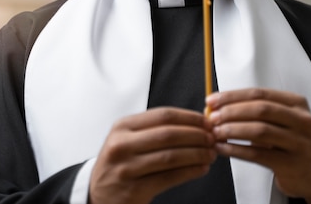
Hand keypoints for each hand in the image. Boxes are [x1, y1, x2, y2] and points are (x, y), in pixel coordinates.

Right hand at [89, 107, 216, 203]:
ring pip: (171, 156)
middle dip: (196, 135)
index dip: (189, 117)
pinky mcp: (134, 190)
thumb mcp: (128, 139)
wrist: (98, 194)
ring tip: (210, 154)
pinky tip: (201, 168)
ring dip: (197, 154)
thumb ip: (155, 130)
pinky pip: (169, 177)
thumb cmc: (119, 163)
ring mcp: (126, 168)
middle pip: (168, 134)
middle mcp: (121, 145)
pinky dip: (190, 172)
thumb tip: (196, 124)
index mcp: (122, 127)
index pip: (163, 115)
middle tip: (213, 138)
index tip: (206, 121)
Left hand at [206, 89, 310, 203]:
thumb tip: (217, 107)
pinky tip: (223, 149)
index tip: (212, 100)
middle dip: (232, 112)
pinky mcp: (292, 163)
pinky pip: (259, 154)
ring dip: (233, 130)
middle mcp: (302, 120)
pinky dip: (237, 150)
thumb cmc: (289, 141)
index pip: (260, 93)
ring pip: (260, 131)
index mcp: (296, 103)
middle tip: (213, 117)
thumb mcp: (279, 120)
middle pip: (261, 109)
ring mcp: (300, 142)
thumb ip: (254, 111)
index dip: (233, 96)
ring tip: (215, 133)